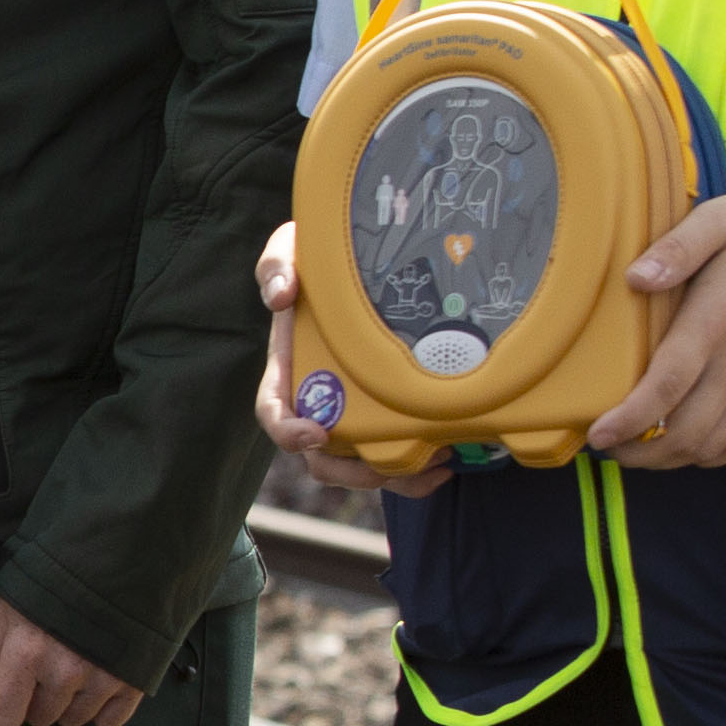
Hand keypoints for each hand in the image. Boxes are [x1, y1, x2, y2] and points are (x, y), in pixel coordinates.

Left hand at [0, 597, 142, 725]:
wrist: (113, 556)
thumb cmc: (49, 583)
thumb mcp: (6, 613)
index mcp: (26, 653)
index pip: (2, 719)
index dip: (2, 706)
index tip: (11, 690)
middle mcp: (65, 671)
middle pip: (40, 719)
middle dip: (39, 697)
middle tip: (49, 662)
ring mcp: (102, 677)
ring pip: (74, 721)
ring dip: (70, 702)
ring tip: (75, 663)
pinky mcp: (133, 680)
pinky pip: (110, 723)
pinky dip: (103, 708)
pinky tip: (99, 680)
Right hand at [254, 220, 446, 500]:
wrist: (355, 262)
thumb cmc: (316, 259)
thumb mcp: (290, 250)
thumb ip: (276, 265)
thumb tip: (282, 296)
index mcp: (288, 370)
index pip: (274, 412)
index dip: (288, 431)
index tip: (315, 433)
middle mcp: (318, 400)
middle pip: (320, 457)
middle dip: (352, 472)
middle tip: (387, 465)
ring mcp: (352, 410)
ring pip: (361, 466)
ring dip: (394, 476)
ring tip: (437, 462)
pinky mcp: (387, 410)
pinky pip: (395, 452)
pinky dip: (418, 467)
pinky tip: (451, 456)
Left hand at [592, 186, 725, 468]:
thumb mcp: (723, 218)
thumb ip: (677, 247)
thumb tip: (634, 278)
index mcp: (717, 321)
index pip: (665, 387)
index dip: (627, 420)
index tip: (596, 435)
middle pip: (684, 432)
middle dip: (638, 451)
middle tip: (607, 445)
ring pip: (712, 446)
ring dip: (670, 459)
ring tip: (637, 450)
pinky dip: (710, 455)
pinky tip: (686, 445)